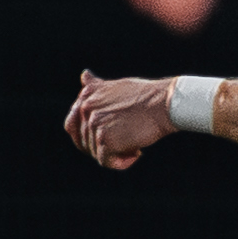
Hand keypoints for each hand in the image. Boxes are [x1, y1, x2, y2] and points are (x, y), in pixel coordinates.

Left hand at [62, 69, 181, 167]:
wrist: (165, 103)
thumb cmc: (145, 95)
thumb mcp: (116, 86)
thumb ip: (97, 87)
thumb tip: (84, 75)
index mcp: (86, 96)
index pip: (72, 124)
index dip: (89, 135)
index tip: (109, 136)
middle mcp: (85, 109)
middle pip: (84, 142)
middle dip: (104, 146)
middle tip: (127, 140)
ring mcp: (94, 124)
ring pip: (95, 153)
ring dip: (116, 153)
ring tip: (135, 143)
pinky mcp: (105, 139)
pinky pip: (105, 161)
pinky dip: (121, 163)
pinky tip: (137, 153)